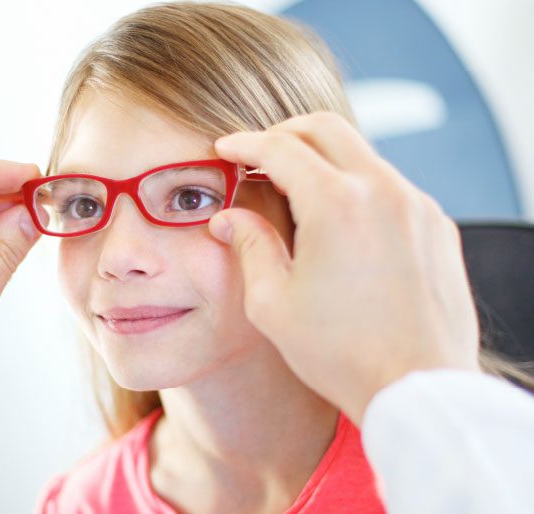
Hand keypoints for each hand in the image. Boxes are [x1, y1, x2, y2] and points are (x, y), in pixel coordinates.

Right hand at [208, 112, 480, 425]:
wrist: (417, 389)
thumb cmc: (341, 354)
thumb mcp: (273, 304)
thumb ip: (250, 246)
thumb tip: (228, 218)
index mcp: (336, 204)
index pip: (280, 148)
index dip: (244, 144)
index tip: (225, 148)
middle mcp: (382, 191)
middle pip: (324, 129)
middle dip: (283, 134)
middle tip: (257, 157)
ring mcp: (416, 205)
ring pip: (361, 155)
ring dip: (322, 160)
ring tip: (295, 193)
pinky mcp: (436, 225)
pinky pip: (390, 186)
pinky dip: (356, 187)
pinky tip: (338, 222)